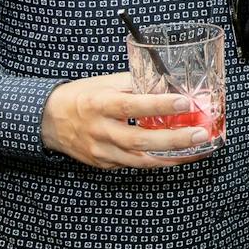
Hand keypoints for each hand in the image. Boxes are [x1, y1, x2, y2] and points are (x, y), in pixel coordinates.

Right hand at [40, 73, 212, 168]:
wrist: (48, 121)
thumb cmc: (80, 97)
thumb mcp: (104, 83)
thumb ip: (134, 83)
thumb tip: (166, 83)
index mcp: (99, 105)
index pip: (131, 105)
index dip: (158, 105)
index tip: (183, 102)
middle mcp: (100, 130)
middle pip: (139, 140)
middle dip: (174, 139)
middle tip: (200, 133)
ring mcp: (101, 151)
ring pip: (140, 160)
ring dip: (171, 157)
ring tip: (197, 149)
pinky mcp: (103, 164)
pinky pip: (133, 165)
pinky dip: (157, 162)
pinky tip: (176, 156)